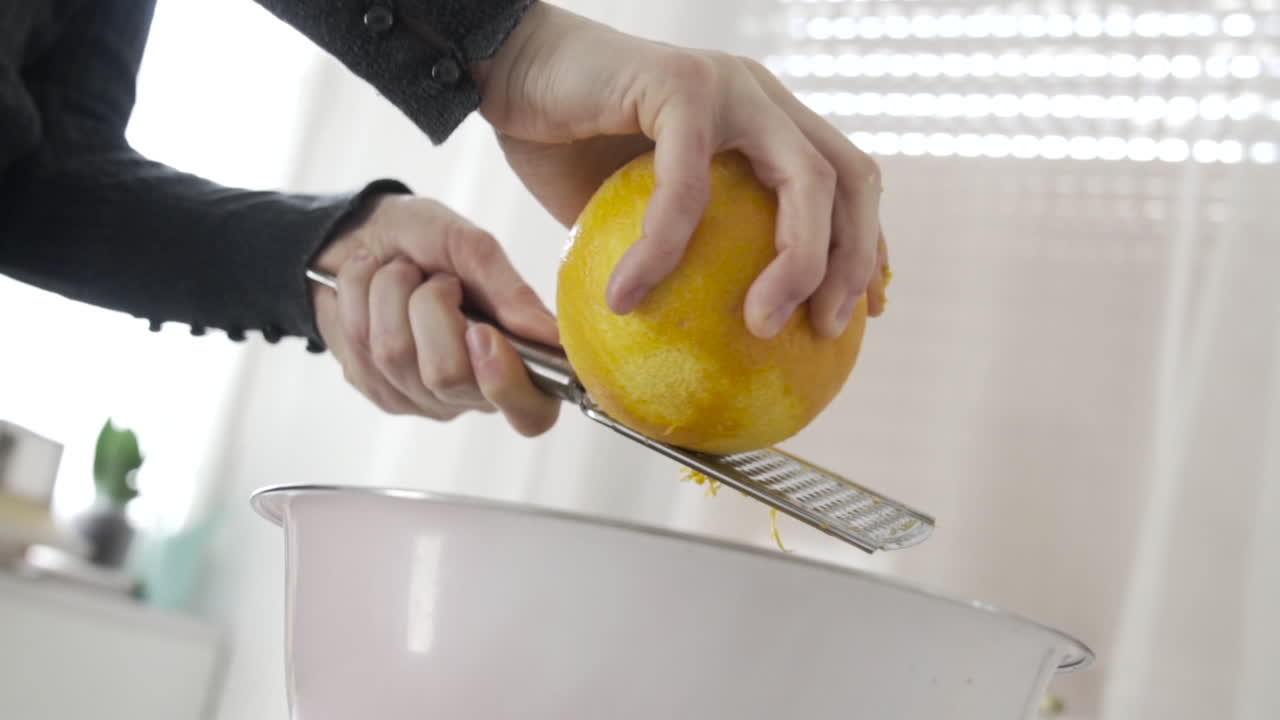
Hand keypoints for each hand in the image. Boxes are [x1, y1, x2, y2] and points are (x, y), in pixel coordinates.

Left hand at [311, 194, 559, 435]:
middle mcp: (473, 391)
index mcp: (516, 360)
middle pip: (447, 375)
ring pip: (395, 356)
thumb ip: (511, 292)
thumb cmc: (427, 239)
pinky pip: (359, 350)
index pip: (532, 415)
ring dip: (388, 293)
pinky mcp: (378, 391)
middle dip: (428, 305)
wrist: (360, 232)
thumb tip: (552, 335)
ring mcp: (422, 397)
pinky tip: (369, 293)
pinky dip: (357, 300)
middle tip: (434, 278)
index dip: (507, 383)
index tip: (482, 332)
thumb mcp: (471, 246)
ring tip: (397, 273)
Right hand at [474, 3, 887, 339]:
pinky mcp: (681, 84)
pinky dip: (663, 249)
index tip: (857, 317)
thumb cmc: (565, 145)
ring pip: (804, 177)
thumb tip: (688, 345)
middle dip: (852, 263)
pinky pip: (689, 187)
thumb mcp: (633, 215)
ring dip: (796, 262)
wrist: (508, 70)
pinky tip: (627, 296)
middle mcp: (760, 98)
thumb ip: (679, 256)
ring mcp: (729, 85)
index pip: (844, 183)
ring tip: (758, 325)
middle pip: (849, 179)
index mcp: (764, 123)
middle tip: (825, 329)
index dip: (864, 249)